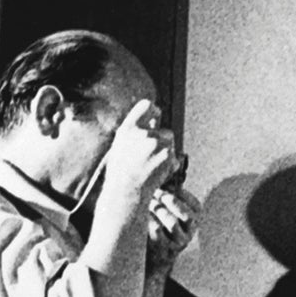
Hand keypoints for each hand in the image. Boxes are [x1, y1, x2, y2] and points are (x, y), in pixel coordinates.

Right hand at [95, 100, 175, 216]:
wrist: (126, 190)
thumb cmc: (122, 170)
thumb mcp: (122, 144)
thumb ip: (136, 130)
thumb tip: (155, 119)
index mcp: (128, 128)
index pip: (147, 105)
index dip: (154, 110)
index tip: (156, 115)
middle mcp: (143, 133)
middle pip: (164, 130)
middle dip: (162, 141)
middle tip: (149, 155)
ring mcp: (157, 144)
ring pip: (170, 143)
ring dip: (165, 151)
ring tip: (150, 164)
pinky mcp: (168, 155)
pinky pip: (174, 156)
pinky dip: (169, 163)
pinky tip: (156, 171)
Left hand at [145, 183, 199, 266]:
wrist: (153, 254)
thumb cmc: (159, 225)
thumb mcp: (169, 211)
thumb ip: (170, 196)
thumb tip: (165, 173)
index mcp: (194, 220)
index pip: (196, 206)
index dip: (182, 195)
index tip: (169, 187)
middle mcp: (190, 232)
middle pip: (187, 215)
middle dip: (172, 202)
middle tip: (158, 194)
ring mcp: (179, 242)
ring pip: (172, 223)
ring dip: (159, 211)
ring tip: (149, 205)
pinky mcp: (165, 249)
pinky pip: (157, 231)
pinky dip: (150, 220)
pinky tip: (144, 216)